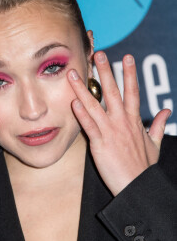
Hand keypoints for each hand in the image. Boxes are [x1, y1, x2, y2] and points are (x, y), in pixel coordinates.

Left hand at [68, 52, 170, 195]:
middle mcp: (122, 122)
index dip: (130, 74)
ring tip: (74, 74)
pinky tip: (74, 102)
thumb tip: (168, 112)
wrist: (137, 186)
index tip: (127, 57)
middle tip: (99, 54)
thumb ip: (158, 125)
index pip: (132, 92)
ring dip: (83, 88)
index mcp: (134, 121)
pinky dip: (81, 114)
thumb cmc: (143, 166)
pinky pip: (89, 125)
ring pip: (95, 105)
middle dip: (106, 71)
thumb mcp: (155, 144)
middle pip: (113, 91)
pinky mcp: (100, 143)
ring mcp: (110, 131)